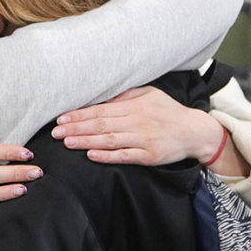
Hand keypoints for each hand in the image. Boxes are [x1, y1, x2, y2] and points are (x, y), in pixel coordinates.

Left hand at [52, 87, 224, 165]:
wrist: (194, 131)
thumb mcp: (148, 94)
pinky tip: (91, 155)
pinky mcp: (149, 156)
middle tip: (56, 131)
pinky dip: (107, 156)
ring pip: (109, 140)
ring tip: (67, 142)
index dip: (79, 114)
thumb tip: (100, 97)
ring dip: (86, 141)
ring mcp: (143, 139)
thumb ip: (125, 96)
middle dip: (76, 128)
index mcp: (134, 106)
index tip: (61, 118)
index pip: (100, 110)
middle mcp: (137, 121)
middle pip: (101, 124)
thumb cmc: (168, 111)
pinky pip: (124, 156)